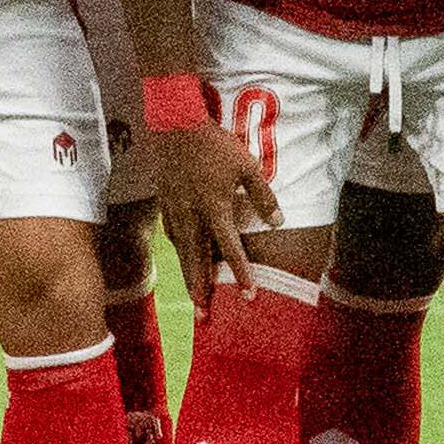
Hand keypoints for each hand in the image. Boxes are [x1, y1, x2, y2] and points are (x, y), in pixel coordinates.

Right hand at [153, 123, 279, 306]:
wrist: (175, 126)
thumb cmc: (215, 146)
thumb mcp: (247, 167)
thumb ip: (263, 197)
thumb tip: (279, 222)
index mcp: (215, 209)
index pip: (230, 249)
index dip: (241, 273)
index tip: (249, 295)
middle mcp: (192, 216)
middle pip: (197, 261)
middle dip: (202, 291)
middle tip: (203, 318)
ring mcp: (175, 211)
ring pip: (182, 252)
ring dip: (188, 277)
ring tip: (194, 298)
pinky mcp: (165, 204)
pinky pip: (173, 236)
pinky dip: (180, 254)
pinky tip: (184, 259)